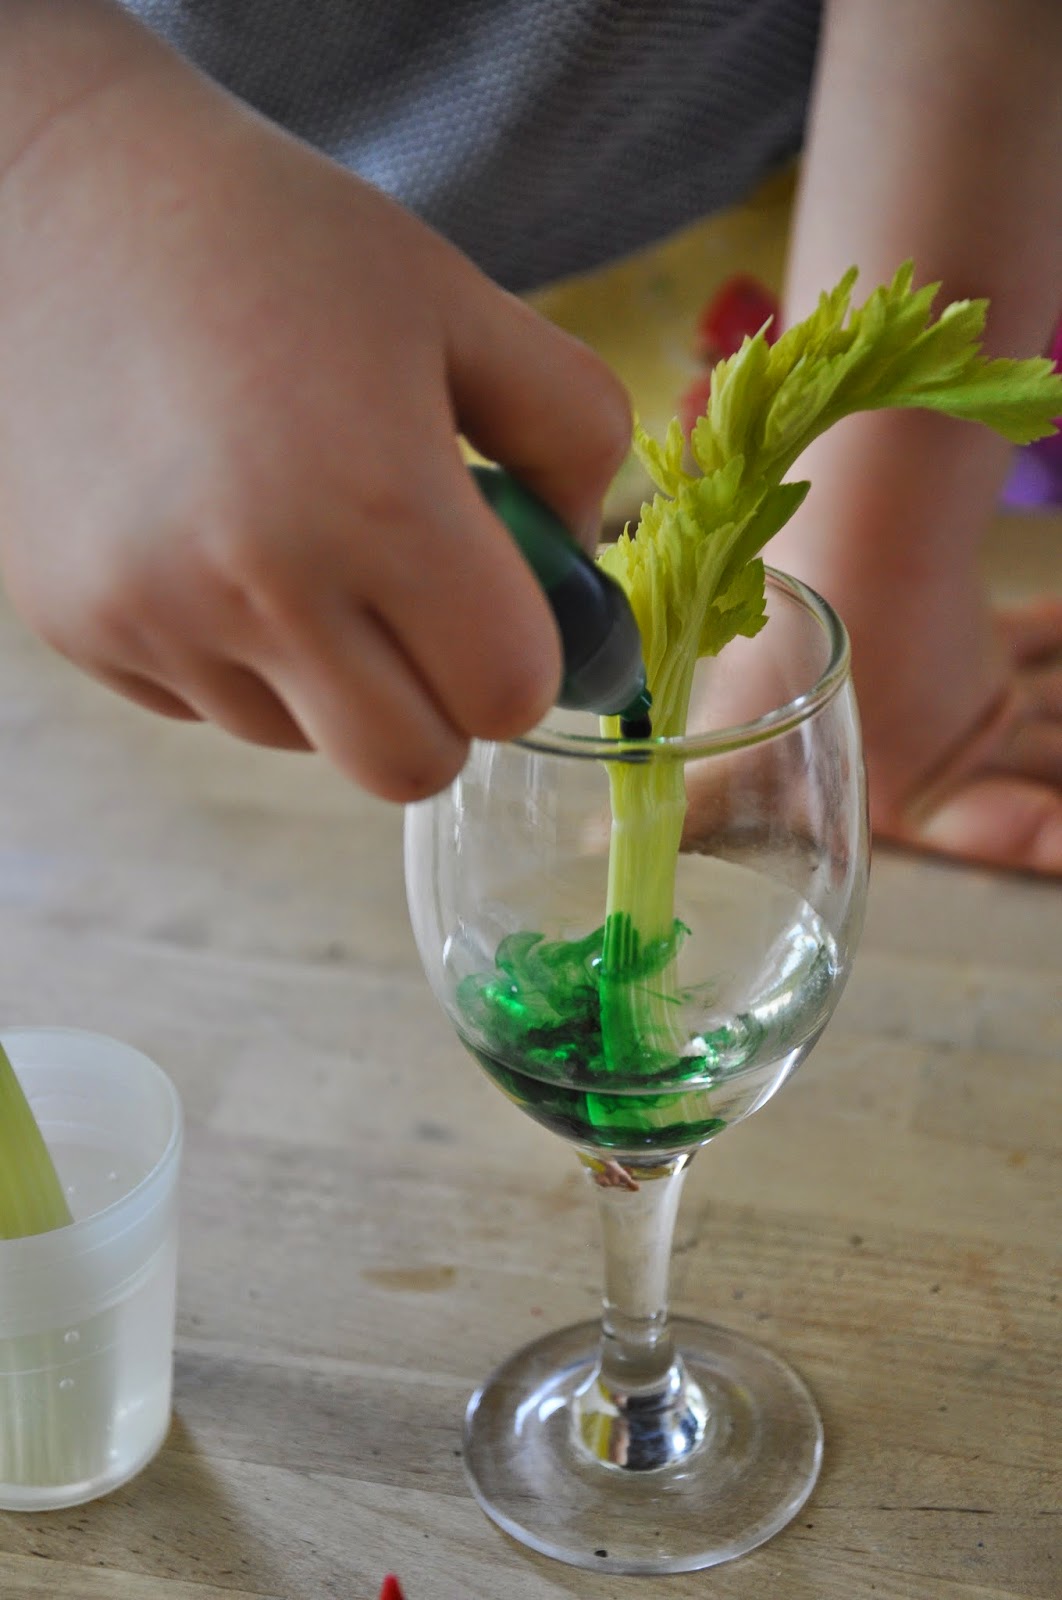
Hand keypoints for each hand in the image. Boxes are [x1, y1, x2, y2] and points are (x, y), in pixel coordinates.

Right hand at [0, 6, 630, 800]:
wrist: (56, 204)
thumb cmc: (277, 241)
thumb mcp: (462, 302)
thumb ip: (572, 436)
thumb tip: (575, 564)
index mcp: (376, 502)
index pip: (508, 695)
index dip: (527, 658)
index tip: (508, 603)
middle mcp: (257, 588)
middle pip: (411, 767)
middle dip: (443, 706)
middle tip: (425, 611)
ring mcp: (155, 621)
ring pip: (308, 744)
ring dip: (337, 683)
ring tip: (304, 546)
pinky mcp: (83, 630)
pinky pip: (213, 708)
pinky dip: (244, 661)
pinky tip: (219, 546)